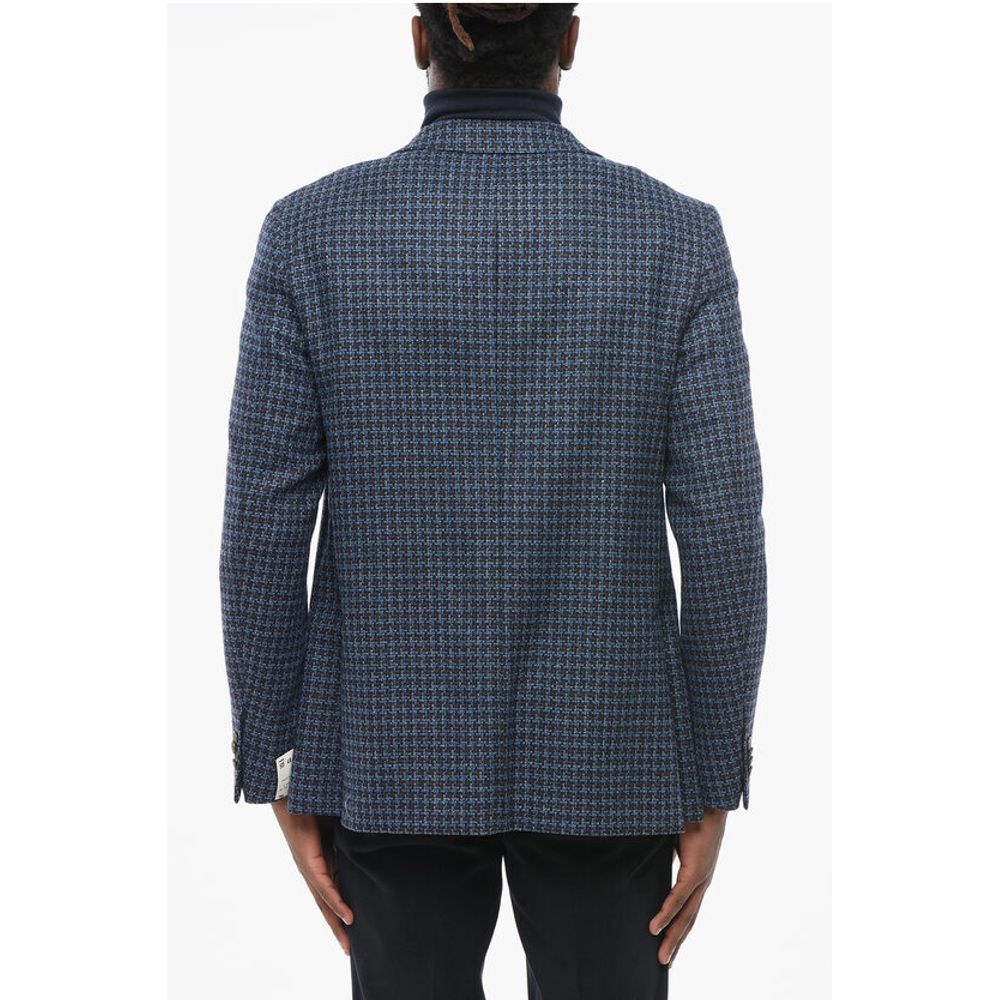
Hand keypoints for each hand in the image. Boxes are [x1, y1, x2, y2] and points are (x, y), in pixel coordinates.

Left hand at [272, 799, 354, 954]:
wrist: (292, 787)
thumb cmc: (314, 800)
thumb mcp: (340, 821)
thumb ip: (351, 833)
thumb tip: (371, 834)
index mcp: (318, 859)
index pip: (331, 890)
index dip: (341, 910)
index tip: (353, 927)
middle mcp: (311, 867)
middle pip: (325, 904)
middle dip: (337, 928)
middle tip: (348, 949)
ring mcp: (308, 865)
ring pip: (323, 900)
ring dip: (336, 923)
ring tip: (347, 942)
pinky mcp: (306, 858)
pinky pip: (323, 885)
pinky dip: (335, 901)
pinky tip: (346, 916)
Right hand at [648, 806, 727, 965]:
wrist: (707, 797)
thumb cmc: (692, 813)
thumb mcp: (674, 839)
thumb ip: (667, 854)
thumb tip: (648, 859)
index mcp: (698, 874)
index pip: (687, 908)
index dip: (677, 926)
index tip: (666, 943)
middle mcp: (702, 880)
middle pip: (688, 919)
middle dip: (675, 943)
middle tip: (663, 963)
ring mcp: (701, 877)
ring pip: (685, 915)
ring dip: (672, 937)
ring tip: (661, 957)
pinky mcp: (696, 870)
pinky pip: (679, 897)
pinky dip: (666, 913)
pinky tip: (655, 927)